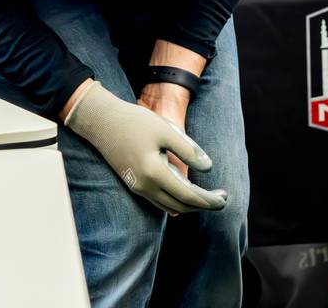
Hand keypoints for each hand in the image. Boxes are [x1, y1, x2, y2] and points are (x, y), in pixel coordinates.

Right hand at [64, 81, 226, 214]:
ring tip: (209, 197)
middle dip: (203, 205)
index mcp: (154, 173)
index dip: (208, 200)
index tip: (225, 199)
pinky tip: (186, 196)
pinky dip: (176, 201)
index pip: (188, 196)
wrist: (102, 122)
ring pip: (168, 206)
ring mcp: (137, 187)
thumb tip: (208, 168)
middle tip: (223, 199)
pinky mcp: (134, 184)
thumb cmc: (136, 122)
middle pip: (179, 206)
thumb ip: (189, 150)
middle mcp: (144, 186)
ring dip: (190, 205)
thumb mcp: (167, 131)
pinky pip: (158, 200)